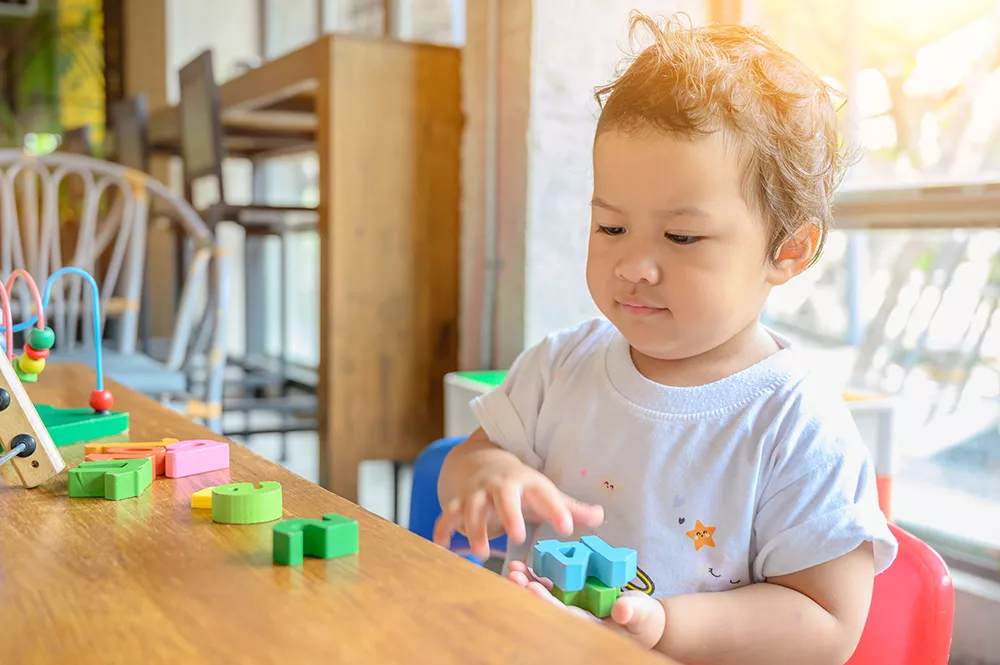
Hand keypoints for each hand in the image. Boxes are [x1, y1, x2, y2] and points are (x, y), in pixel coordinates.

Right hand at [433, 460, 603, 559]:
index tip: (568, 528)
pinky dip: (442, 531)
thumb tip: (601, 517)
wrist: (479, 461)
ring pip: (471, 508)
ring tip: (483, 554)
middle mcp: (500, 486)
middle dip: (510, 515)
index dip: (557, 510)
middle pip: (504, 496)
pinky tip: (441, 549)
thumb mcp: (544, 491)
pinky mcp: (456, 503)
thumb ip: (570, 507)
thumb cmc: (519, 485)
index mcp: (527, 483)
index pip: (545, 494)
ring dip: (475, 530)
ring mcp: (475, 493)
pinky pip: (446, 516)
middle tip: (519, 537)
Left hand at [507, 561, 665, 649]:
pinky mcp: (571, 594)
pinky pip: (551, 585)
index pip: (564, 616)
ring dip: (527, 583)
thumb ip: (632, 613)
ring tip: (513, 569)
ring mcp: (572, 605)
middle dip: (529, 592)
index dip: (547, 603)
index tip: (533, 588)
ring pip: (545, 595)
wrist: (643, 617)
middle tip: (514, 576)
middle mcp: (575, 617)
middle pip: (548, 606)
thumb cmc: (644, 620)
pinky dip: (537, 576)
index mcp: (589, 626)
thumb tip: (622, 610)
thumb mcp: (642, 616)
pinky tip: (524, 567)